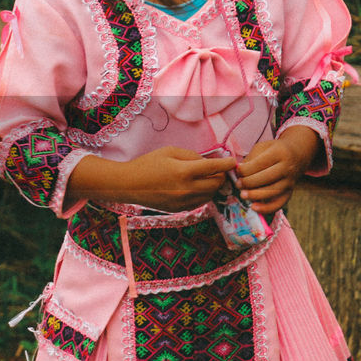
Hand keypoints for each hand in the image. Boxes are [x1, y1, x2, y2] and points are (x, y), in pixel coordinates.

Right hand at [68, 146, 235, 211]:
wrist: (128, 185)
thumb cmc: (147, 164)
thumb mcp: (169, 151)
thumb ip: (192, 155)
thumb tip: (209, 162)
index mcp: (185, 171)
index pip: (215, 168)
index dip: (228, 164)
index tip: (232, 161)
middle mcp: (187, 189)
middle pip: (217, 184)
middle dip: (221, 176)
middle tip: (218, 170)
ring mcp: (184, 201)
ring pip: (211, 195)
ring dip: (212, 186)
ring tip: (206, 178)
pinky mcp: (180, 209)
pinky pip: (200, 202)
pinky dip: (202, 194)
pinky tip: (194, 187)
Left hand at [236, 126, 318, 214]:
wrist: (297, 154)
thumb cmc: (274, 150)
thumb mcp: (262, 148)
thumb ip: (250, 159)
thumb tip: (238, 173)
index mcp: (279, 153)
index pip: (260, 164)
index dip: (245, 169)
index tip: (237, 171)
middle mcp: (287, 168)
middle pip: (266, 178)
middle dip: (248, 182)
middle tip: (238, 184)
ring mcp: (290, 181)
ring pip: (273, 191)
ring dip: (255, 195)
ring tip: (243, 195)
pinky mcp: (290, 192)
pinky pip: (279, 203)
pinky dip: (267, 208)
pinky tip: (254, 207)